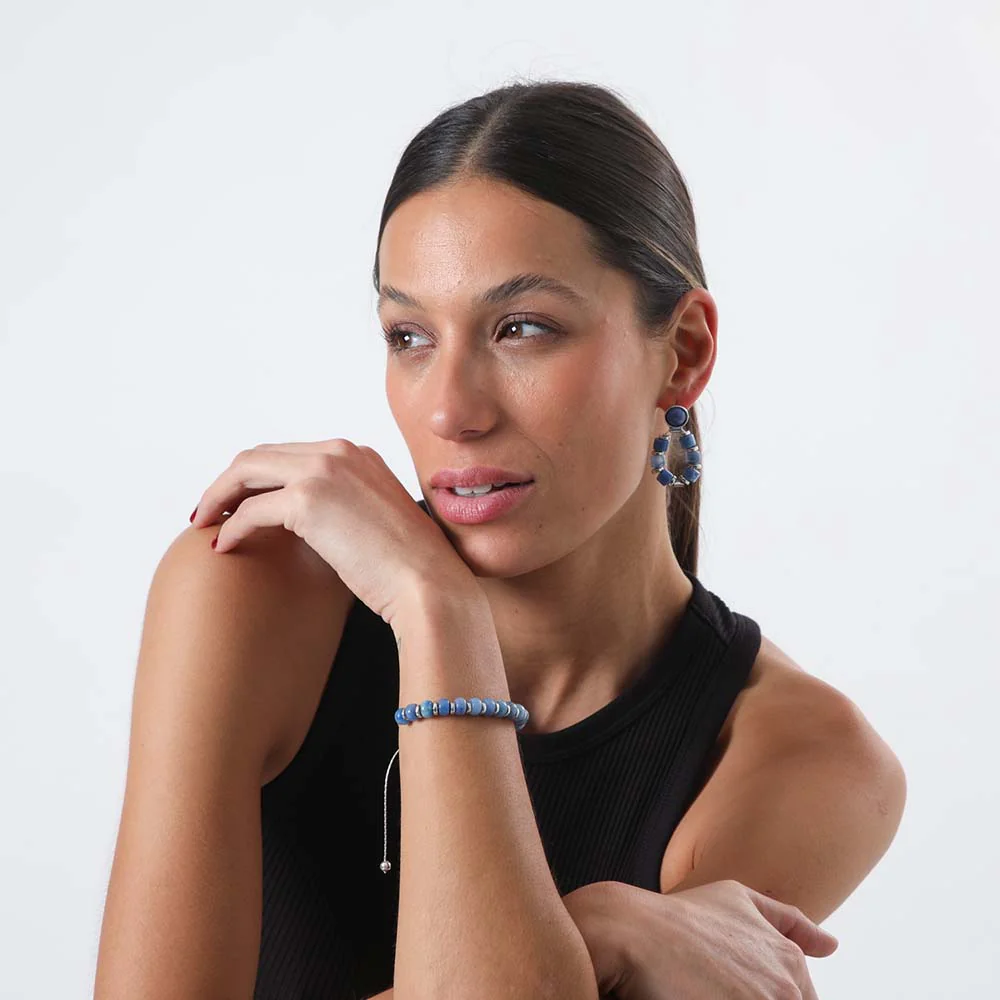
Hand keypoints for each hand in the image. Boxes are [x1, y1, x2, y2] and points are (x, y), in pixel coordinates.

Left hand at [190, 438, 475, 625]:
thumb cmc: (411, 569)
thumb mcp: (377, 524)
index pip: (290, 453)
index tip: (238, 501)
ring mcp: (324, 471)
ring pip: (245, 471)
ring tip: (205, 525)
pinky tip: (224, 547)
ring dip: (218, 497)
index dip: (257, 476)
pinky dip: (231, 527)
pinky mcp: (308, 500)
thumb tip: (319, 529)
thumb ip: (348, 510)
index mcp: (358, 454)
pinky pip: (250, 509)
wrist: (429, 585)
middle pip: (261, 454)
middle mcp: (340, 452)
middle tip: (210, 512)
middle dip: (229, 482)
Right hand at [562, 879, 837, 999]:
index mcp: (791, 962)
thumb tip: (832, 945)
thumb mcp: (738, 900)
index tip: (725, 986)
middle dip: (749, 999)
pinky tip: (693, 997)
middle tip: (710, 986)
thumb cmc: (680, 915)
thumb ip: (788, 921)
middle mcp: (786, 986)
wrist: (632, 930)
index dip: (760, 995)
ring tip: (698, 990)